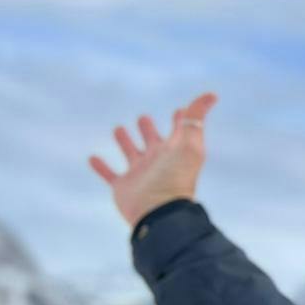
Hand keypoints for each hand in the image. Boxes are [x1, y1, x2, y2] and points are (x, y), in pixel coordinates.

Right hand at [88, 92, 217, 226]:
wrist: (159, 211)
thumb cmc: (175, 176)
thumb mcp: (188, 142)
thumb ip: (196, 117)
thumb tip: (212, 94)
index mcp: (174, 151)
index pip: (179, 131)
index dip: (181, 120)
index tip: (181, 111)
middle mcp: (158, 161)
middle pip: (152, 140)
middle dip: (147, 129)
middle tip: (143, 118)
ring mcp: (140, 174)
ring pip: (131, 153)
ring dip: (125, 142)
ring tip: (119, 129)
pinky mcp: (123, 187)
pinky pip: (109, 174)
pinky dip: (101, 167)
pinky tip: (92, 158)